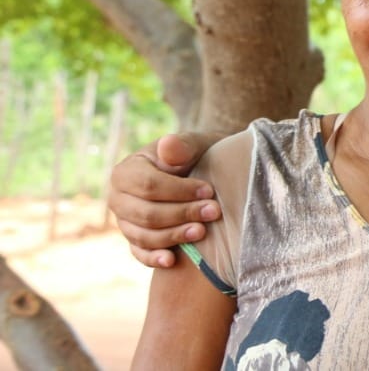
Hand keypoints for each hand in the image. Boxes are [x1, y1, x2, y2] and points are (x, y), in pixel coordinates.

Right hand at [107, 132, 223, 267]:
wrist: (196, 173)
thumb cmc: (192, 157)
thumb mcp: (191, 145)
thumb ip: (180, 145)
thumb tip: (167, 144)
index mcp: (126, 172)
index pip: (148, 186)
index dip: (179, 191)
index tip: (208, 191)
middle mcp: (118, 199)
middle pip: (146, 214)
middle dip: (181, 214)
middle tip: (213, 212)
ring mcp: (124, 222)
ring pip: (144, 235)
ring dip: (174, 236)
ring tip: (202, 232)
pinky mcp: (134, 240)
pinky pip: (139, 253)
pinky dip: (154, 258)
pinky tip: (172, 261)